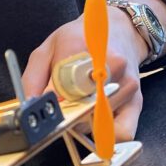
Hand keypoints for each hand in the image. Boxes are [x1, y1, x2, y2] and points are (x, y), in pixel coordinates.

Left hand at [22, 7, 146, 140]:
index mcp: (80, 47)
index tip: (41, 110)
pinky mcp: (137, 101)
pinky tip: (96, 121)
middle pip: (80, 110)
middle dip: (65, 116)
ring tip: (80, 106)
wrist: (120, 31)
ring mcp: (125, 84)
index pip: (59, 89)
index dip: (48, 106)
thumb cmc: (81, 40)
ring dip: (82, 124)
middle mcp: (109, 65)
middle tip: (60, 109)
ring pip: (96, 124)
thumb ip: (32, 78)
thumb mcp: (47, 48)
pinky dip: (106, 134)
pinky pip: (122, 132)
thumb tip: (27, 108)